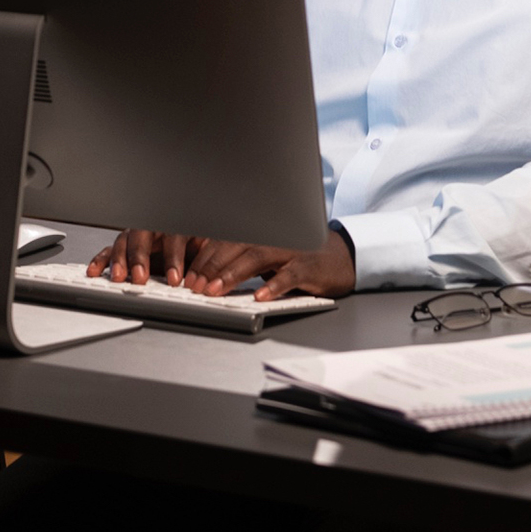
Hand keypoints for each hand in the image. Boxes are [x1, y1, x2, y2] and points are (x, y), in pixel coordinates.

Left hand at [86, 229, 355, 301]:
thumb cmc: (301, 259)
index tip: (187, 276)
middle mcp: (274, 237)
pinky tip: (260, 296)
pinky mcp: (311, 267)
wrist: (343, 258)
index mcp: (261, 235)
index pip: (226, 242)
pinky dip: (273, 284)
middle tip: (194, 286)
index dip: (204, 258)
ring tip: (214, 290)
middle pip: (237, 247)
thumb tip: (207, 274)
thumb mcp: (271, 258)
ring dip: (233, 274)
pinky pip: (289, 275)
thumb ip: (244, 261)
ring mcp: (292, 250)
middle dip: (211, 267)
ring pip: (257, 257)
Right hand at [86, 230, 201, 286]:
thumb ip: (207, 261)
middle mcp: (157, 230)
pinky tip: (96, 271)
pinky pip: (110, 250)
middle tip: (141, 277)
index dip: (174, 258)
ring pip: (125, 241)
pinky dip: (102, 260)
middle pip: (144, 235)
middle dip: (140, 257)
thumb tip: (211, 277)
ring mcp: (139, 238)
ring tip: (118, 277)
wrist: (196, 245)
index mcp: (180, 228)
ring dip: (120, 259)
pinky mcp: (126, 249)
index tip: (175, 278)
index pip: (175, 237)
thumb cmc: (201, 250)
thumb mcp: (209, 252)